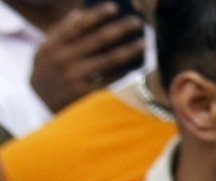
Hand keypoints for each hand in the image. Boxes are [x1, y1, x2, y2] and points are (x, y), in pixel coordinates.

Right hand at [28, 3, 146, 114]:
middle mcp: (63, 59)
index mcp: (53, 44)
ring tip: (144, 43)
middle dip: (119, 29)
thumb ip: (63, 31)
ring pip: (106, 61)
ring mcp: (74, 77)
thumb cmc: (47, 69)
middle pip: (96, 41)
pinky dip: (122, 73)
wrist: (36, 102)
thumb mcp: (46, 48)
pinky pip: (108, 81)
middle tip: (138, 22)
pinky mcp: (84, 93)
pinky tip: (136, 66)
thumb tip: (83, 13)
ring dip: (127, 51)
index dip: (96, 15)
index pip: (77, 26)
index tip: (114, 7)